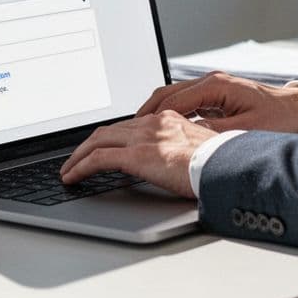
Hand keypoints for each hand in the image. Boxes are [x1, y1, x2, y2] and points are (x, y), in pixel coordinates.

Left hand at [59, 111, 217, 197]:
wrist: (230, 166)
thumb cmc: (222, 164)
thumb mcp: (198, 151)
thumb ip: (180, 151)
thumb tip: (172, 164)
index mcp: (168, 120)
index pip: (128, 125)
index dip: (109, 137)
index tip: (98, 148)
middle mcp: (153, 123)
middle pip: (108, 130)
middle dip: (86, 145)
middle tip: (75, 159)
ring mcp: (144, 137)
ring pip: (97, 141)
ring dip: (78, 156)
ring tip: (68, 171)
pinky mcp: (137, 155)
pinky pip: (98, 159)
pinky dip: (80, 167)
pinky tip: (72, 178)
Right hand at [137, 72, 297, 134]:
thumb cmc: (279, 119)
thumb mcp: (245, 131)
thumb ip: (214, 133)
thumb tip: (186, 138)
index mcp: (215, 86)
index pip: (172, 101)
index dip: (151, 118)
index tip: (135, 132)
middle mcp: (211, 81)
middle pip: (166, 94)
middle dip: (145, 113)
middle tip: (127, 132)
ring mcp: (212, 86)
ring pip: (172, 96)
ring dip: (155, 113)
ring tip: (139, 132)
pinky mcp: (215, 94)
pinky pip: (184, 101)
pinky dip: (169, 113)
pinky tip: (163, 129)